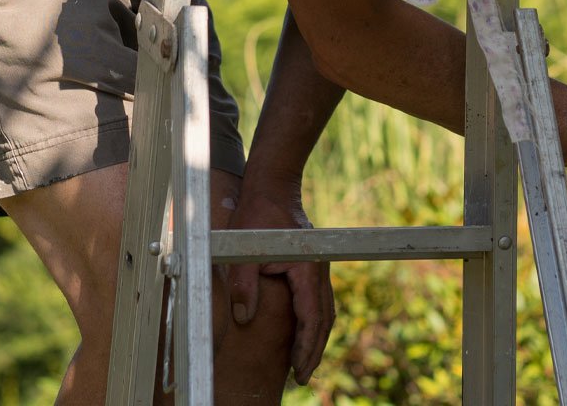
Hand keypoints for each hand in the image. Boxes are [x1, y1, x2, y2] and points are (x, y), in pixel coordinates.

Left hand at [225, 174, 334, 384]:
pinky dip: (313, 323)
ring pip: (324, 312)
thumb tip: (243, 318)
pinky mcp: (312, 268)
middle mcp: (319, 271)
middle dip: (313, 351)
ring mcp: (318, 269)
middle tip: (302, 377)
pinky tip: (303, 335)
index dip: (306, 347)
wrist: (272, 188)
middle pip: (323, 320)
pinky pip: (319, 302)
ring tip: (303, 365)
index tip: (299, 370)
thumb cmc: (256, 217)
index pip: (310, 317)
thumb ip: (242, 285)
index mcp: (306, 269)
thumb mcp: (242, 251)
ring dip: (315, 339)